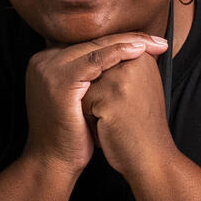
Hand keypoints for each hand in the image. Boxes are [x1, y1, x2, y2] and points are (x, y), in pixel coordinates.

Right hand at [22, 33, 167, 176]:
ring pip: (95, 48)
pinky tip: (139, 51)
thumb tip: (126, 55)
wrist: (54, 162)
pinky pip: (94, 61)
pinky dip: (119, 54)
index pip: (88, 43)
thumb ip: (92, 74)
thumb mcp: (80, 96)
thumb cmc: (73, 134)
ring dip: (128, 43)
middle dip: (128, 38)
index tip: (148, 41)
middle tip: (159, 39)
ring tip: (155, 43)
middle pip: (92, 42)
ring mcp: (48, 69)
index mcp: (45, 61)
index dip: (119, 39)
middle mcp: (42, 61)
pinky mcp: (59, 80)